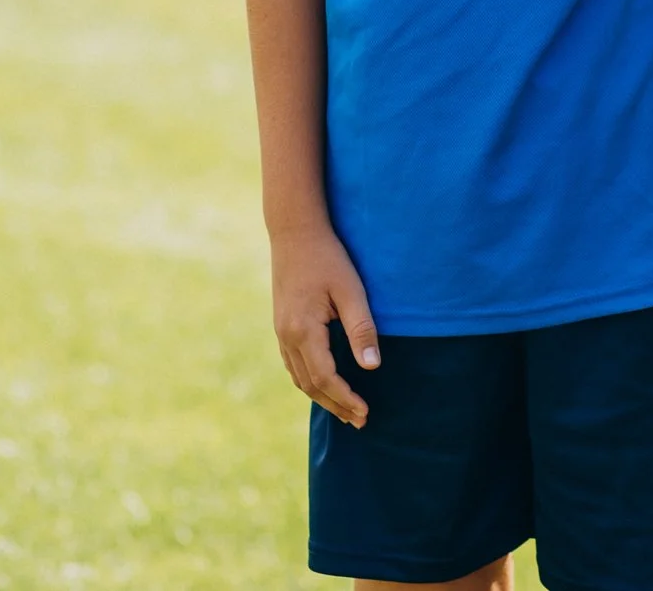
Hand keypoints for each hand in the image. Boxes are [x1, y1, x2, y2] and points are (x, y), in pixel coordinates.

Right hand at [270, 223, 379, 427]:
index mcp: (303, 330)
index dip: (346, 398)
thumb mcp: (351, 291)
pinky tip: (323, 384)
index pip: (325, 378)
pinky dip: (309, 381)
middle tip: (360, 421)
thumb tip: (372, 366)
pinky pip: (293, 364)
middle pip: (310, 385)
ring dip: (322, 397)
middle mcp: (287, 336)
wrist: (294, 232)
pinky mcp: (281, 325)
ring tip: (345, 411)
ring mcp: (280, 332)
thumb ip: (361, 329)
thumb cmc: (327, 258)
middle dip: (335, 405)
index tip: (365, 412)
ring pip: (299, 377)